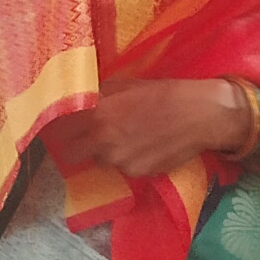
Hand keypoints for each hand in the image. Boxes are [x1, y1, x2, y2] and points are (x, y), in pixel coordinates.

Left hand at [37, 78, 252, 179]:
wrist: (201, 115)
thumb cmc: (164, 93)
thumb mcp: (127, 85)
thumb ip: (99, 96)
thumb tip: (78, 100)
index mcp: (97, 115)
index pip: (59, 129)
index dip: (58, 128)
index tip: (60, 126)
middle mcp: (103, 142)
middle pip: (72, 153)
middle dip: (76, 145)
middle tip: (87, 136)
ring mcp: (120, 162)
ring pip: (100, 161)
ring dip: (105, 152)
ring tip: (126, 137)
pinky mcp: (137, 174)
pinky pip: (123, 169)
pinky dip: (128, 160)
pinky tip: (144, 146)